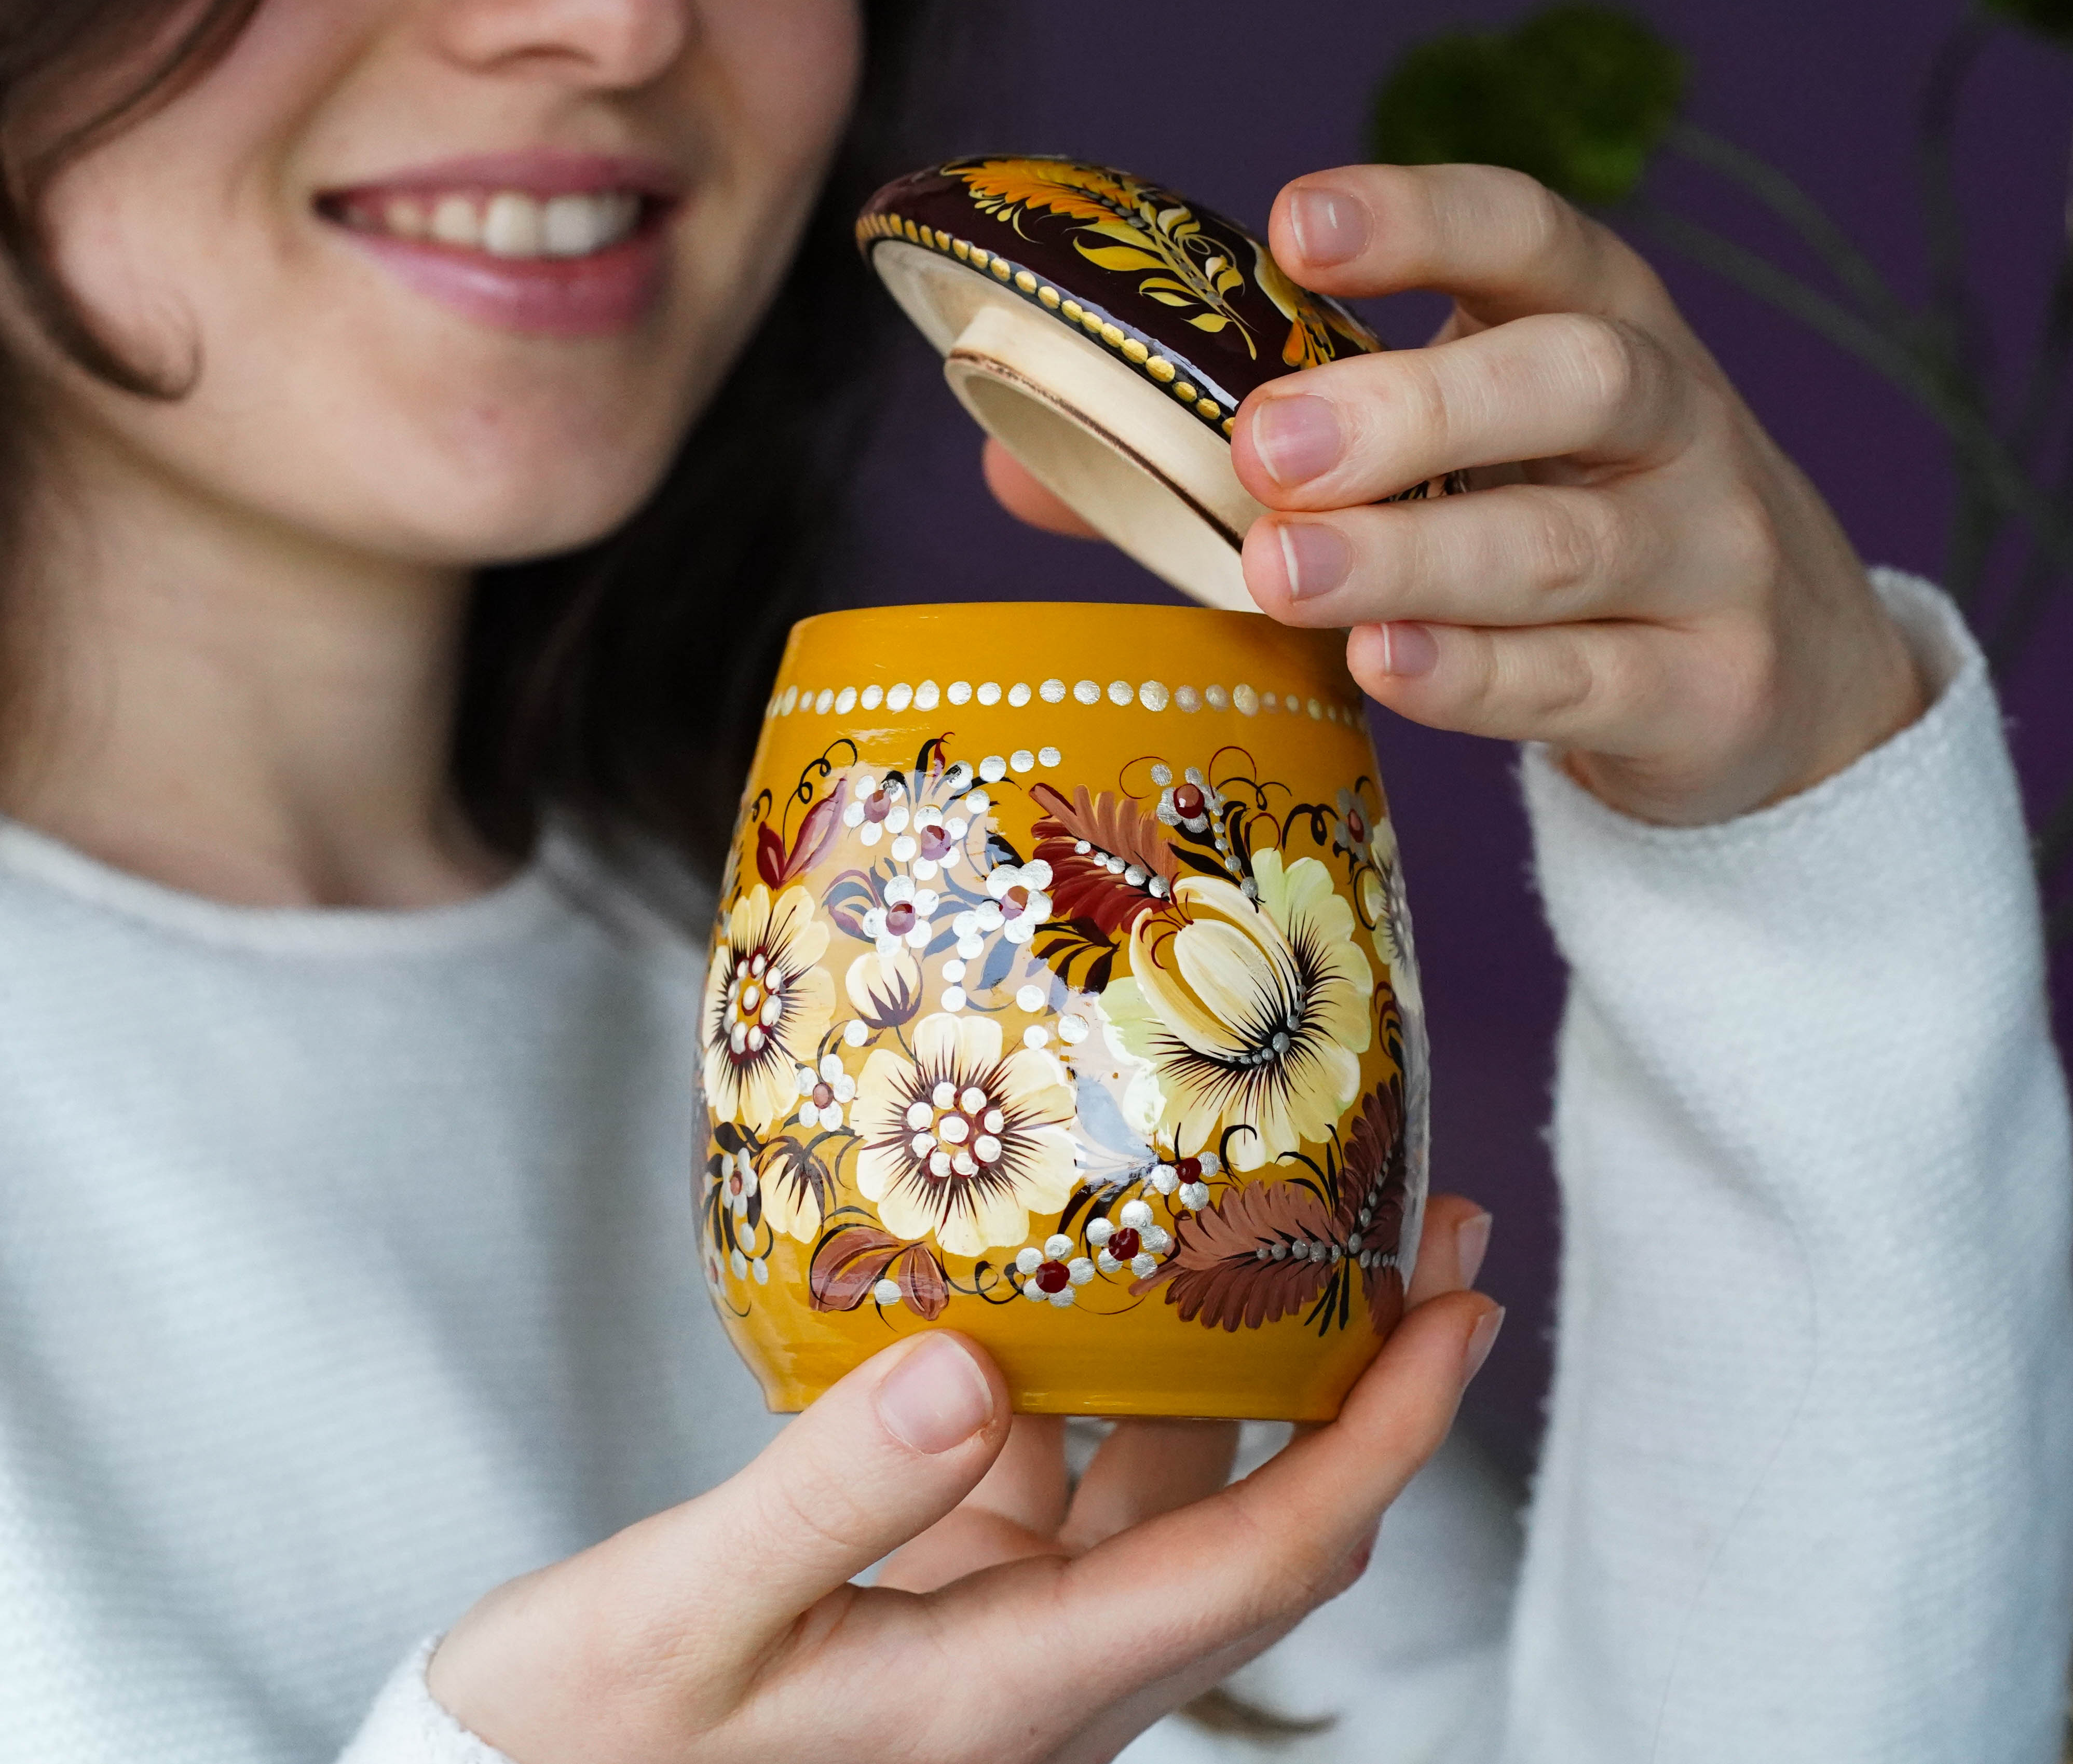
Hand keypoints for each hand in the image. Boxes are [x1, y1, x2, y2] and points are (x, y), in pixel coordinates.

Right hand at [427, 1196, 1499, 1763]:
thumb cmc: (576, 1752)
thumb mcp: (680, 1624)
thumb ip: (828, 1496)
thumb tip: (972, 1361)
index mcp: (1015, 1694)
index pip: (1263, 1563)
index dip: (1389, 1441)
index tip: (1467, 1313)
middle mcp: (1046, 1678)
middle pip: (1264, 1522)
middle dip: (1370, 1385)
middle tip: (1439, 1231)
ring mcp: (1007, 1643)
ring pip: (1176, 1495)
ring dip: (1256, 1373)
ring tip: (1303, 1222)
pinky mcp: (951, 1607)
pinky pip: (1073, 1485)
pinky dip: (1108, 1383)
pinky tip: (1089, 1285)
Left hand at [1234, 164, 1923, 824]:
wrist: (1792, 683)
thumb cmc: (1592, 529)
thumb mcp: (1514, 441)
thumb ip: (1372, 429)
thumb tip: (1126, 459)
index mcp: (1616, 326)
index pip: (1535, 238)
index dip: (1422, 220)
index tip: (1297, 227)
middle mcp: (1682, 427)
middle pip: (1573, 382)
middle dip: (1413, 408)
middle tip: (1269, 445)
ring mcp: (1713, 563)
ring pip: (1562, 547)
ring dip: (1409, 557)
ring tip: (1283, 569)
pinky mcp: (1712, 693)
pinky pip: (1582, 681)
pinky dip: (1471, 676)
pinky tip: (1379, 661)